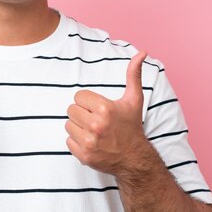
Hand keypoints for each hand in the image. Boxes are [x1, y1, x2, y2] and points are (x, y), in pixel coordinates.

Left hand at [65, 51, 147, 175]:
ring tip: (93, 131)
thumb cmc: (131, 126)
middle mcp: (96, 125)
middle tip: (96, 120)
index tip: (99, 109)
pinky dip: (77, 142)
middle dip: (82, 114)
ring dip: (78, 127)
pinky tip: (91, 142)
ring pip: (68, 125)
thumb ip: (134, 74)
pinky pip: (68, 141)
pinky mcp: (84, 156)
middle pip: (71, 110)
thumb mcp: (134, 99)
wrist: (134, 158)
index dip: (88, 102)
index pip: (78, 96)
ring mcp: (89, 142)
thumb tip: (142, 52)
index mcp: (105, 108)